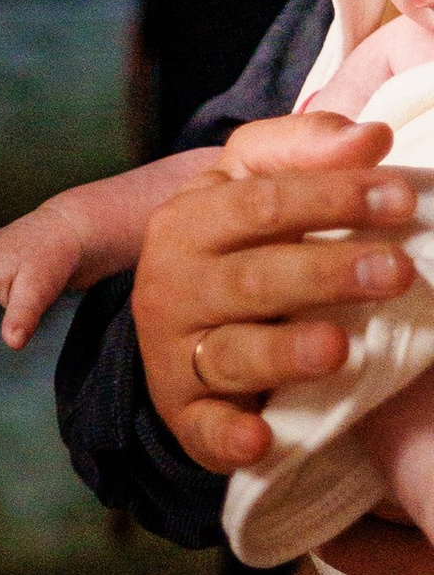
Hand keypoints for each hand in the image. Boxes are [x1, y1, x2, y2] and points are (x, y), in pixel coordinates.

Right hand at [134, 116, 418, 473]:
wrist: (178, 326)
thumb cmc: (237, 246)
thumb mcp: (255, 184)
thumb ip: (306, 152)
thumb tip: (371, 135)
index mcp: (190, 221)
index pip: (261, 203)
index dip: (333, 198)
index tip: (401, 197)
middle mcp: (174, 285)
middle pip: (254, 278)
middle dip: (326, 273)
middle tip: (396, 272)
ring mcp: (176, 354)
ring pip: (232, 352)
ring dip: (284, 352)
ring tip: (336, 348)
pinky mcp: (186, 415)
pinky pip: (205, 429)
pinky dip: (229, 438)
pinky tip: (260, 439)